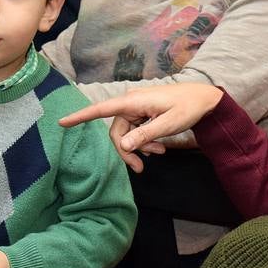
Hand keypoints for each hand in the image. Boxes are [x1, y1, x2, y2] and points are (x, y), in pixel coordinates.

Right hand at [58, 82, 223, 171]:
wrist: (206, 99)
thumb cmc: (189, 107)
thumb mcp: (169, 124)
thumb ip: (145, 135)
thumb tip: (123, 146)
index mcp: (134, 101)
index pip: (102, 109)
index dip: (81, 116)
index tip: (62, 122)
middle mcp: (131, 102)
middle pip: (116, 131)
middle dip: (127, 150)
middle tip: (141, 168)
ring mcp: (137, 107)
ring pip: (126, 134)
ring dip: (140, 147)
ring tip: (159, 153)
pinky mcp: (143, 113)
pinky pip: (136, 131)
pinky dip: (144, 141)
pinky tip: (159, 148)